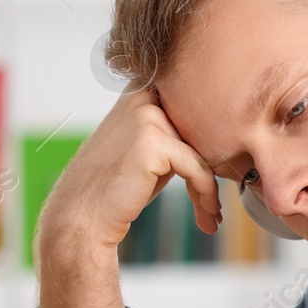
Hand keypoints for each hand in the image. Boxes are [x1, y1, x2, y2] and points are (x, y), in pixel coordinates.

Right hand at [31, 85, 224, 307]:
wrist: (80, 218)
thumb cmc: (116, 188)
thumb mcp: (148, 148)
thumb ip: (177, 131)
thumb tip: (226, 137)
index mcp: (141, 89)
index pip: (197, 106)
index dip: (215, 140)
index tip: (225, 173)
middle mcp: (142, 94)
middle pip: (205, 126)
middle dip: (217, 165)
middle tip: (218, 201)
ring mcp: (145, 114)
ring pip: (204, 150)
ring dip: (211, 188)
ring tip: (211, 215)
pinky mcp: (151, 141)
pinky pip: (198, 168)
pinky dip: (206, 195)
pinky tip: (206, 218)